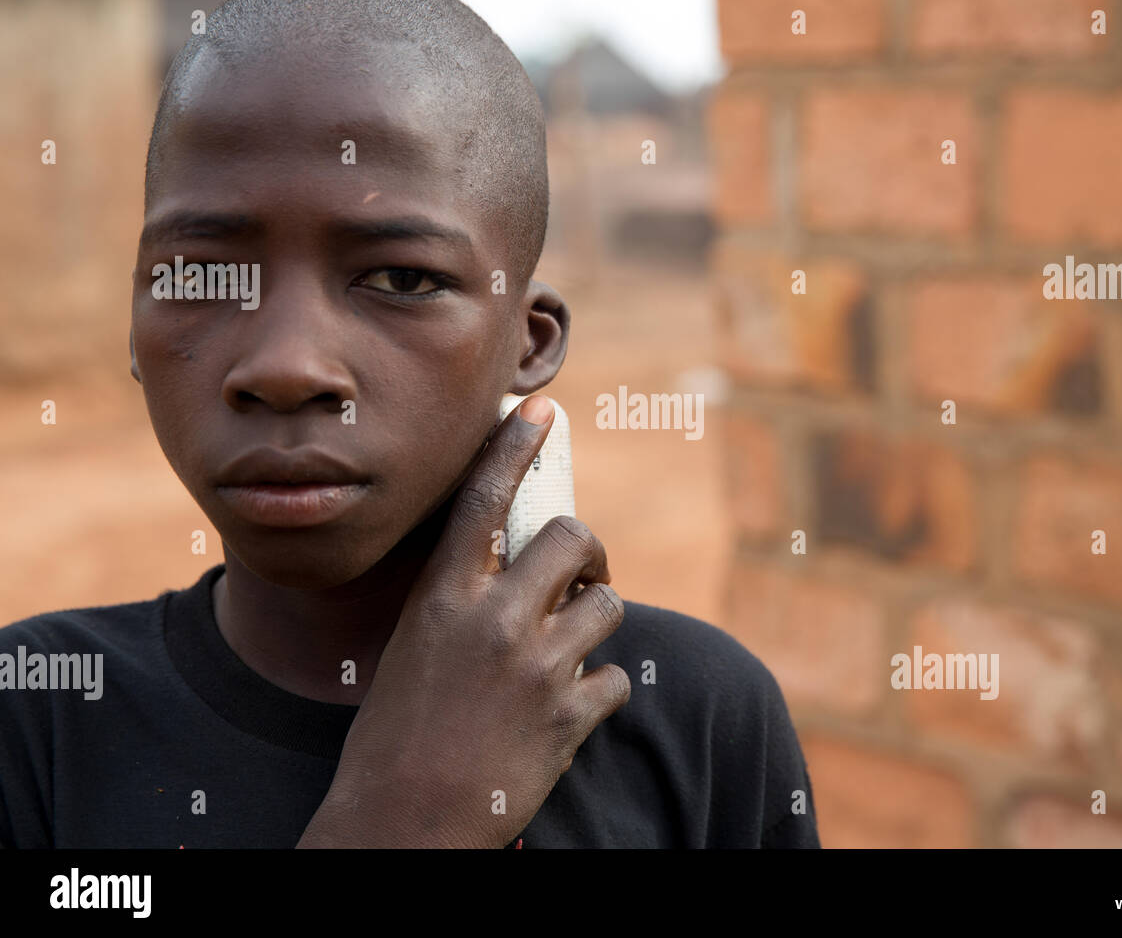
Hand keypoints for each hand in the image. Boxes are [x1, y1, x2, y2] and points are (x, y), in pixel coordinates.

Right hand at [297, 395, 630, 847]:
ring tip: (572, 648)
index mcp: (444, 598)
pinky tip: (572, 708)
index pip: (485, 498)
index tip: (542, 411)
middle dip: (588, 551)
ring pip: (609, 605)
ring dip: (597, 622)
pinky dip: (601, 690)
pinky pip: (617, 678)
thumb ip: (460, 603)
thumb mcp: (414, 648)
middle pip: (574, 538)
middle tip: (582, 572)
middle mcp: (495, 620)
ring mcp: (537, 666)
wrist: (402, 821)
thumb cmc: (394, 735)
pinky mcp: (570, 716)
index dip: (516, 446)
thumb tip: (510, 569)